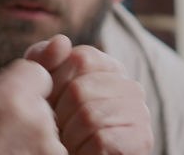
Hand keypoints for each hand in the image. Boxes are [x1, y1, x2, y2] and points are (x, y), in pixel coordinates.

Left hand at [25, 35, 153, 154]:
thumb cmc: (58, 127)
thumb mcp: (43, 91)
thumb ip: (44, 62)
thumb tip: (61, 41)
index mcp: (110, 68)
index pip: (81, 58)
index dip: (55, 82)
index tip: (49, 101)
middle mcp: (130, 87)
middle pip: (80, 89)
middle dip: (59, 113)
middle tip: (58, 128)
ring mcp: (140, 113)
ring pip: (89, 115)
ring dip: (70, 135)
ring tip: (70, 143)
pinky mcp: (141, 140)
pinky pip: (101, 139)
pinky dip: (84, 150)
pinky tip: (85, 152)